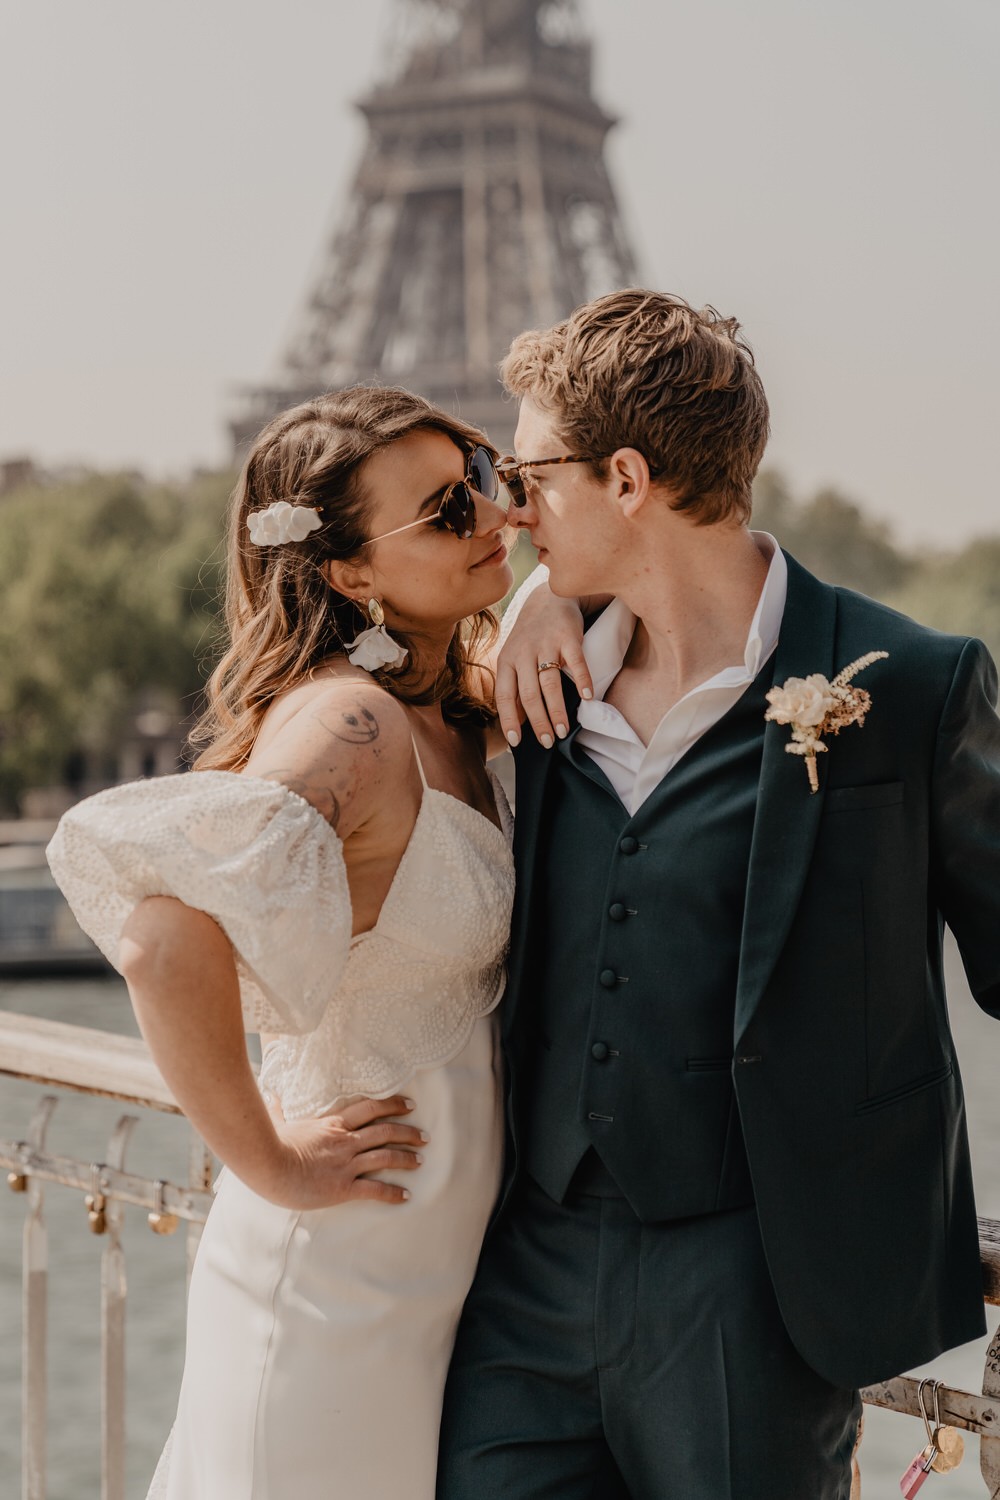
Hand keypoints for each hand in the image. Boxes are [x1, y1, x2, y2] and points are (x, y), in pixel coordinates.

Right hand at [258, 1094, 426, 1208]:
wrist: (268, 1166)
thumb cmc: (269, 1145)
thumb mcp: (277, 1122)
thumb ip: (278, 1109)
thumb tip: (270, 1094)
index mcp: (332, 1125)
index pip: (369, 1108)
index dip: (392, 1105)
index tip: (409, 1105)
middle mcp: (345, 1141)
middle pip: (384, 1131)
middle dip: (407, 1133)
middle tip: (424, 1136)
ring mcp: (346, 1164)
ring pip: (385, 1157)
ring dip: (406, 1158)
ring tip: (420, 1161)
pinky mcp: (343, 1187)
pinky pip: (374, 1189)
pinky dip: (392, 1193)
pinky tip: (406, 1196)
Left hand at [496, 584, 593, 747]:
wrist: (549, 599)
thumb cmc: (530, 637)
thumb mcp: (514, 658)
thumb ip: (513, 687)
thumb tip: (517, 721)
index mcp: (507, 660)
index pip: (504, 695)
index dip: (509, 719)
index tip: (515, 741)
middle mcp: (524, 653)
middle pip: (529, 694)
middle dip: (538, 721)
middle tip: (547, 742)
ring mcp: (546, 645)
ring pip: (550, 684)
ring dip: (557, 710)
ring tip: (564, 731)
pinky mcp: (568, 638)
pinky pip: (576, 663)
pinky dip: (583, 681)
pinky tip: (588, 699)